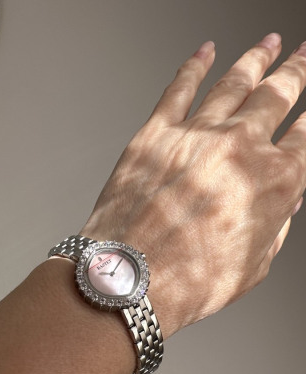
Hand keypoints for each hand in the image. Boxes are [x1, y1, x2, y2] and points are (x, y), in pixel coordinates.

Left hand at [80, 34, 305, 336]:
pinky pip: (179, 88)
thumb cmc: (190, 282)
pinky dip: (194, 65)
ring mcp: (196, 136)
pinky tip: (205, 52)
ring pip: (234, 84)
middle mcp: (240, 149)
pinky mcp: (156, 134)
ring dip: (255, 59)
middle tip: (303, 54)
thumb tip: (281, 202)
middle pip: (276, 96)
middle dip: (295, 71)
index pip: (304, 139)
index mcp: (275, 183)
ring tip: (268, 43)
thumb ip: (274, 225)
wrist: (131, 279)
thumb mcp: (254, 266)